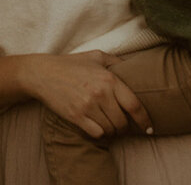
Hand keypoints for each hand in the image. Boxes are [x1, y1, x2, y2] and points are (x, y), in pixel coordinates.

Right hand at [22, 51, 151, 138]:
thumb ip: (116, 61)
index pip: (134, 105)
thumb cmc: (70, 64)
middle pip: (122, 122)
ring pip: (110, 129)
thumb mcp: (96, 56)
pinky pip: (97, 133)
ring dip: (112, 132)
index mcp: (109, 79)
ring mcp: (87, 106)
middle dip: (125, 128)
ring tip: (110, 127)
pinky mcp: (76, 116)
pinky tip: (98, 128)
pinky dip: (100, 134)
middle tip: (122, 127)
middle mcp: (100, 93)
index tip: (149, 128)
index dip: (144, 120)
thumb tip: (134, 67)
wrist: (42, 73)